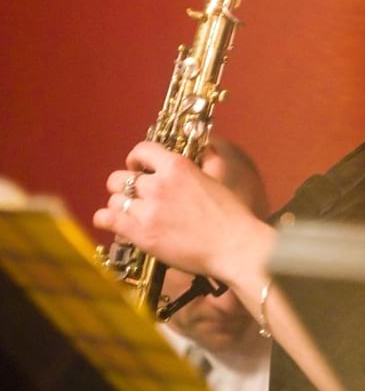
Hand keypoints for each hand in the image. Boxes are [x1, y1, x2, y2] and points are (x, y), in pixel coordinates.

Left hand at [93, 141, 274, 299]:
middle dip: (123, 184)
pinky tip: (110, 222)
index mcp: (177, 166)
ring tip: (128, 212)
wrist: (232, 246)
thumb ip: (208, 157)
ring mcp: (148, 210)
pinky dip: (105, 219)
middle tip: (133, 194)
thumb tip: (205, 144)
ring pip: (114, 199)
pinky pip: (107, 219)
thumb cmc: (230, 215)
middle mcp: (158, 184)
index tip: (137, 167)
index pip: (141, 150)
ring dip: (119, 205)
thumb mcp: (219, 176)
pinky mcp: (142, 234)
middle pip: (120, 177)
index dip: (135, 159)